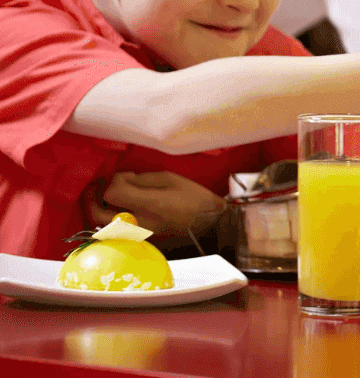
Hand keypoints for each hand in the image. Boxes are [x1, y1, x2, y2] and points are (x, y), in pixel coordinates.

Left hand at [89, 171, 225, 237]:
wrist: (209, 226)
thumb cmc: (194, 199)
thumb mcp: (170, 179)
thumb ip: (141, 179)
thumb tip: (121, 180)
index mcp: (149, 205)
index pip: (112, 193)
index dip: (114, 181)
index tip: (126, 176)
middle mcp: (138, 224)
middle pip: (97, 214)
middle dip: (91, 198)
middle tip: (96, 187)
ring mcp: (135, 236)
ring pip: (100, 227)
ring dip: (96, 210)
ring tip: (102, 198)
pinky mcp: (137, 243)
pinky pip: (112, 233)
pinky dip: (107, 221)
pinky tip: (114, 211)